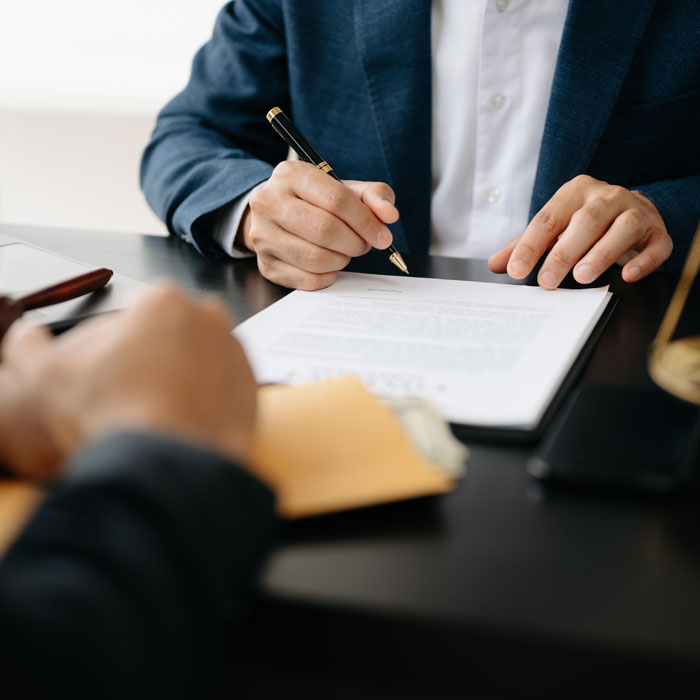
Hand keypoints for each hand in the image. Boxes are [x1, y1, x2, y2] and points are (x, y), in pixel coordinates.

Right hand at [2, 283, 256, 465]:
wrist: (167, 465)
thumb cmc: (113, 415)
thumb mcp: (48, 377)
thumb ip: (27, 346)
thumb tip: (24, 335)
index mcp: (164, 301)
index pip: (138, 311)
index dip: (119, 341)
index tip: (113, 369)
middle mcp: (210, 318)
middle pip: (173, 333)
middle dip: (155, 355)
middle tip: (134, 392)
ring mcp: (237, 353)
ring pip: (201, 359)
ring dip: (183, 377)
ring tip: (158, 411)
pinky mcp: (255, 389)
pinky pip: (225, 389)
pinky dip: (208, 401)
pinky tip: (183, 423)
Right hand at [241, 161, 399, 289]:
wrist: (275, 215)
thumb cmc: (315, 202)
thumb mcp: (344, 189)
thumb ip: (373, 196)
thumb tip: (389, 215)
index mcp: (291, 174)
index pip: (337, 200)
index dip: (366, 222)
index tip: (382, 235)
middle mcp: (269, 202)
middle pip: (326, 231)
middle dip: (355, 243)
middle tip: (363, 245)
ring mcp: (263, 235)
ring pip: (316, 258)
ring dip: (341, 260)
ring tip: (344, 252)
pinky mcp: (265, 264)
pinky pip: (308, 279)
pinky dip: (328, 276)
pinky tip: (329, 264)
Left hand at [488, 175, 672, 288]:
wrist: (631, 209)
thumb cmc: (583, 222)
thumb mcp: (553, 229)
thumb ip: (524, 245)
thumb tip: (496, 264)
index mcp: (575, 192)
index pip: (549, 218)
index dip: (530, 245)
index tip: (516, 270)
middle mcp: (607, 196)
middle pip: (586, 221)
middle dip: (564, 252)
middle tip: (547, 280)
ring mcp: (636, 211)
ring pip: (622, 229)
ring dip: (602, 253)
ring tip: (583, 276)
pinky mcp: (658, 230)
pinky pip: (656, 244)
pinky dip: (645, 260)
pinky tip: (629, 275)